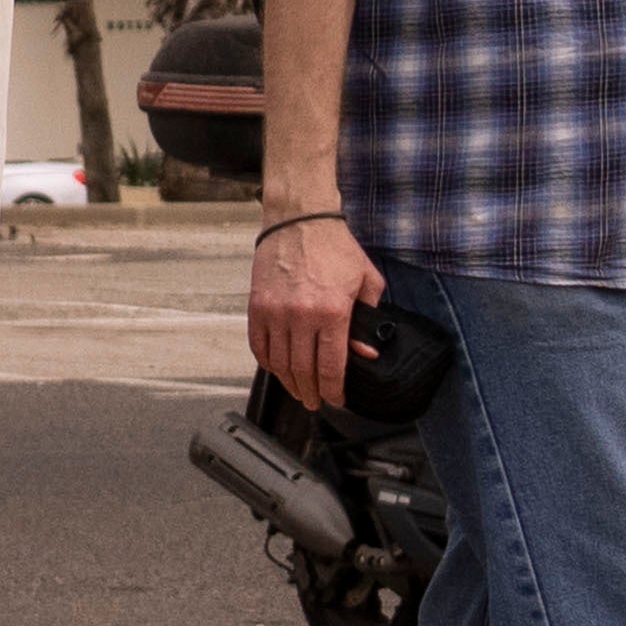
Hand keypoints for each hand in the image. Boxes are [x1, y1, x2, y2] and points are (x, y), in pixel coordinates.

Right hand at [247, 210, 375, 411]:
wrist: (299, 222)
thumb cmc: (335, 248)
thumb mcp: (366, 281)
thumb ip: (368, 318)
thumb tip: (364, 351)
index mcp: (332, 312)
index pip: (330, 366)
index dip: (333, 389)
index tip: (336, 399)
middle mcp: (300, 316)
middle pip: (303, 370)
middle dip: (311, 392)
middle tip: (316, 403)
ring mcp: (275, 313)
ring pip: (279, 364)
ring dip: (289, 383)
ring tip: (298, 392)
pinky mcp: (257, 307)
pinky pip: (260, 346)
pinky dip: (268, 363)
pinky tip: (278, 369)